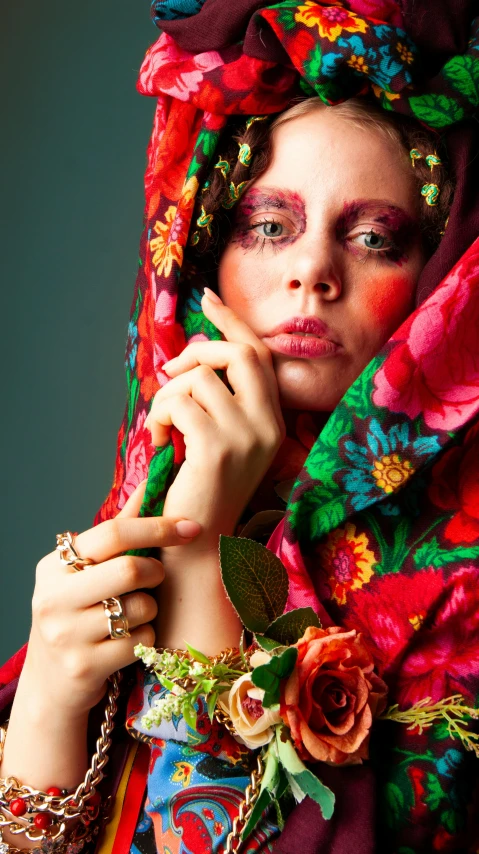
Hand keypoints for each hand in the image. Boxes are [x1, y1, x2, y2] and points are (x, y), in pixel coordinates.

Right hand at [23, 482, 201, 715]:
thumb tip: (152, 481)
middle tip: (153, 580)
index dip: (159, 527)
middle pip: (131, 569)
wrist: (52, 684)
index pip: (114, 533)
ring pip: (141, 608)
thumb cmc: (79, 616)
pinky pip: (141, 641)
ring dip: (150, 611)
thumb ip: (119, 531)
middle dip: (155, 574)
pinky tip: (126, 642)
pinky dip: (146, 638)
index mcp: (54, 565)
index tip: (192, 527)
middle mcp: (53, 597)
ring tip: (131, 617)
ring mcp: (65, 634)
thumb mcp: (86, 574)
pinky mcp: (83, 666)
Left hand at [145, 290, 285, 554]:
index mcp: (273, 420)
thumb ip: (216, 401)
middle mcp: (269, 425)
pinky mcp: (217, 448)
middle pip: (238, 353)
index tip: (207, 297)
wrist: (197, 546)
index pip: (259, 355)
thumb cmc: (201, 492)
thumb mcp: (218, 440)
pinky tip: (158, 444)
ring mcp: (247, 436)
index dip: (232, 322)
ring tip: (162, 429)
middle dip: (196, 354)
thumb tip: (192, 356)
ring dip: (167, 397)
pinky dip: (158, 417)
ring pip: (198, 378)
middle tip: (169, 375)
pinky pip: (179, 403)